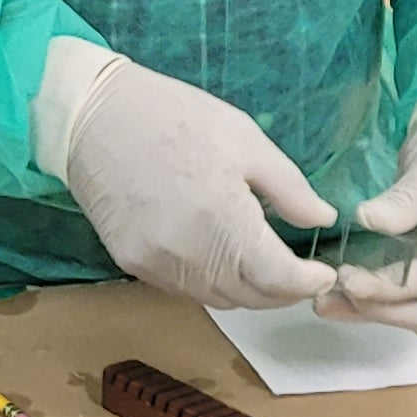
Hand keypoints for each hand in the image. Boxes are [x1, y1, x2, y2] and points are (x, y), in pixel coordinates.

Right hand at [44, 47, 334, 308]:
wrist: (92, 116)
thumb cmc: (174, 117)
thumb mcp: (246, 140)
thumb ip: (289, 189)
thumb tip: (323, 220)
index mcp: (225, 221)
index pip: (278, 279)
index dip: (306, 283)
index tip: (324, 273)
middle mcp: (190, 255)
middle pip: (250, 298)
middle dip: (282, 292)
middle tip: (302, 274)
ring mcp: (157, 265)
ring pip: (218, 300)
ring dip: (248, 292)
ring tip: (267, 268)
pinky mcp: (132, 264)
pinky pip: (185, 289)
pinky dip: (213, 284)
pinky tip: (223, 259)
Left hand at [323, 83, 416, 331]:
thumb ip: (403, 203)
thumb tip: (364, 221)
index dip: (390, 287)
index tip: (349, 280)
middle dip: (379, 311)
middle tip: (332, 299)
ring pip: (411, 303)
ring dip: (370, 307)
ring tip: (325, 302)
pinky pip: (400, 282)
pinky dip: (373, 290)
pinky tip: (339, 287)